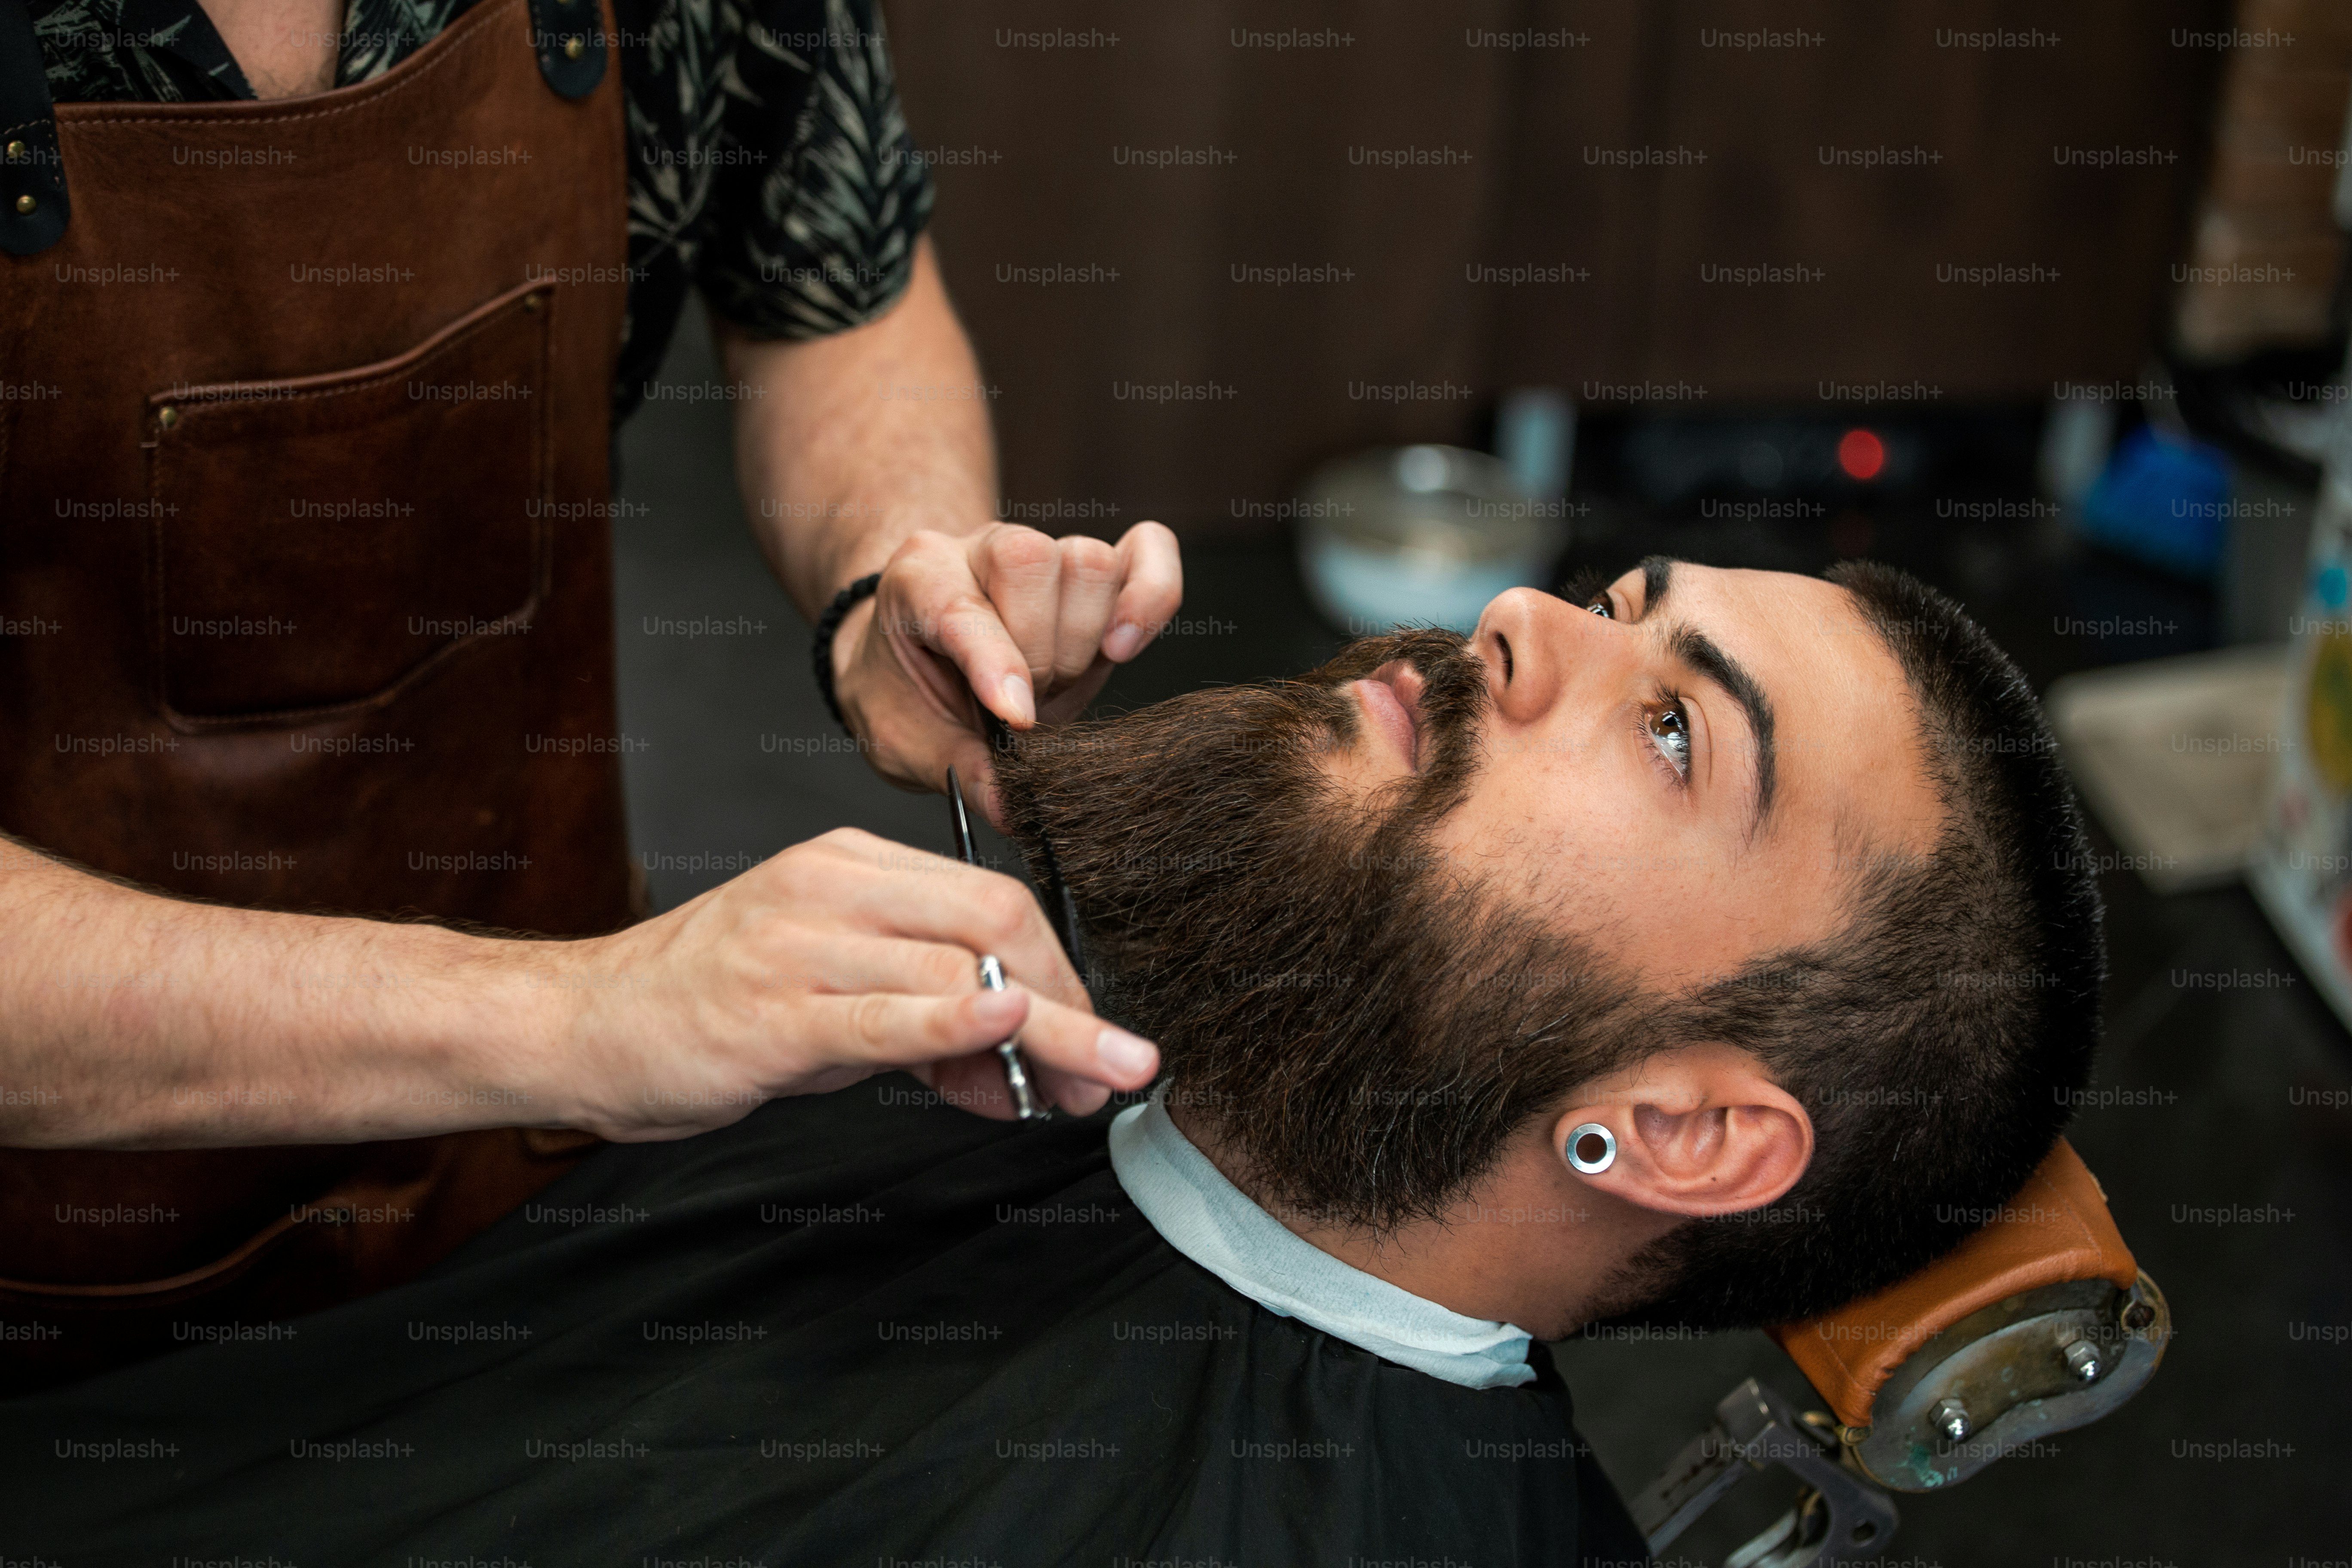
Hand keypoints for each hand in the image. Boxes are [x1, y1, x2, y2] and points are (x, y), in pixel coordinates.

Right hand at [544, 829, 1158, 1137]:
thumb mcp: (832, 994)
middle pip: (994, 916)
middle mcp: (830, 887)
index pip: (992, 896)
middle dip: (1073, 999)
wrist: (583, 1025)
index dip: (1063, 971)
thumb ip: (928, 1015)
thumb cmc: (712, 1007)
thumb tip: (1031, 1062)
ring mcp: (798, 945)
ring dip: (1046, 1031)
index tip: (1096, 1036)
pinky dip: (953, 1017)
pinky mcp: (770, 1013)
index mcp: (850, 865)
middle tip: (1116, 1068)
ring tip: (1090, 1086)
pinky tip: (1007, 1023)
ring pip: (955, 963)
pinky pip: (881, 1012)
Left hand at [832, 520, 1180, 822]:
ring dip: (1083, 640)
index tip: (1019, 718)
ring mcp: (1044, 550)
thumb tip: (1012, 809)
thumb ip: (958, 767)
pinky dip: (1153, 594)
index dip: (997, 663)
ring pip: (1089, 562)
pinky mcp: (1094, 568)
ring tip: (1053, 683)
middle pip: (1033, 561)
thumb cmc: (905, 691)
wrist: (915, 659)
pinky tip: (1124, 645)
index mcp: (918, 579)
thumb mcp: (905, 739)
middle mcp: (981, 549)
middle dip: (1040, 653)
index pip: (963, 606)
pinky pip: (1150, 547)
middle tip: (1026, 704)